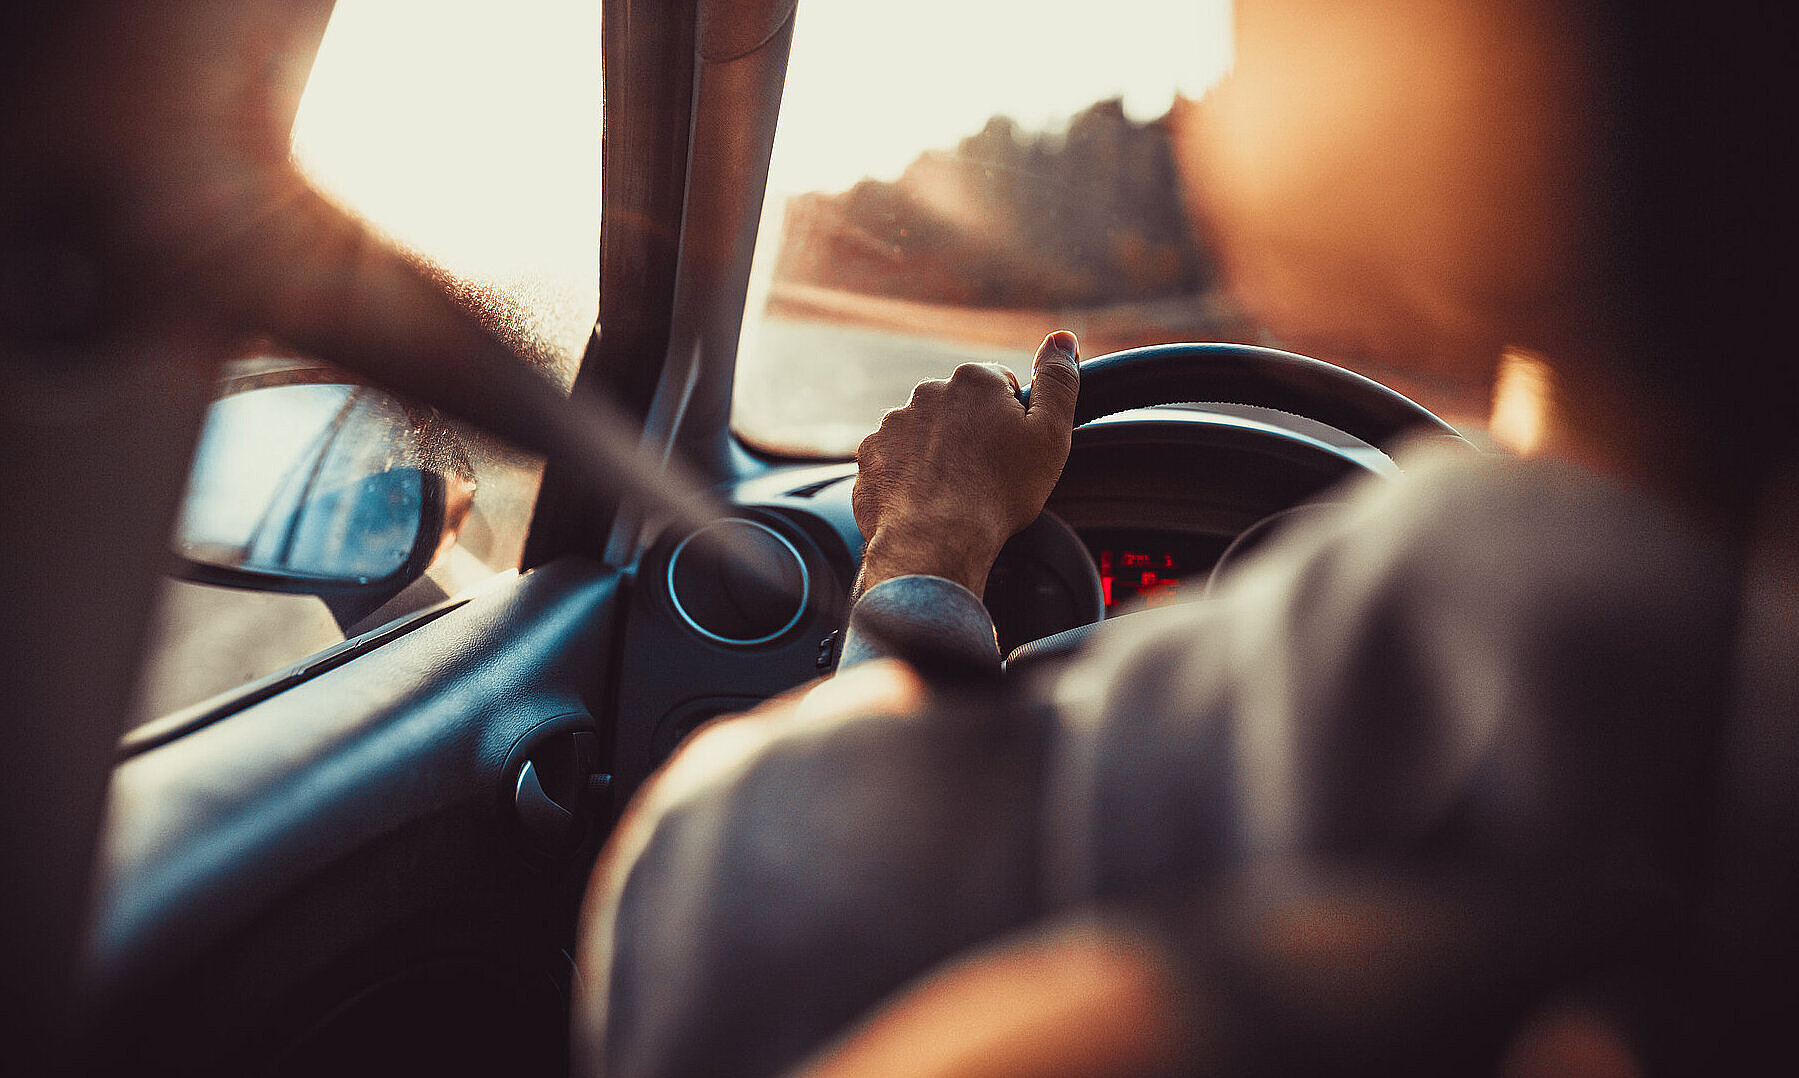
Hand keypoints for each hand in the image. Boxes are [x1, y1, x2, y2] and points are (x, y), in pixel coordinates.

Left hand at [852, 331, 1080, 597]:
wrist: (934, 541)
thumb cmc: (997, 493)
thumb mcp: (1050, 436)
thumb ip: (1058, 381)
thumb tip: (1062, 340)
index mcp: (974, 381)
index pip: (1000, 387)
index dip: (1012, 423)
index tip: (1012, 453)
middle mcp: (928, 393)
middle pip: (960, 410)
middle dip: (972, 436)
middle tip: (986, 477)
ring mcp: (893, 425)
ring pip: (926, 435)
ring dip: (938, 456)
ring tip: (954, 494)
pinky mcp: (870, 457)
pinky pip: (896, 462)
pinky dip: (909, 478)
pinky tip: (926, 502)